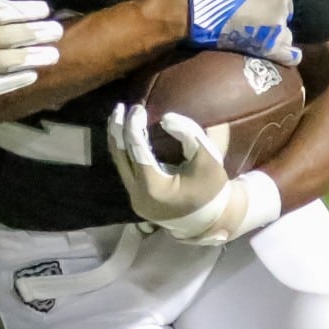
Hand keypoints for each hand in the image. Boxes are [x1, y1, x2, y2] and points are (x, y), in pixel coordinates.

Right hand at [0, 0, 62, 103]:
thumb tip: (13, 8)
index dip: (24, 12)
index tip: (45, 9)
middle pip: (6, 38)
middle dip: (35, 34)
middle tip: (57, 31)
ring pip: (2, 62)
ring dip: (30, 58)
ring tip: (52, 54)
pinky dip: (12, 81)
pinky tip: (30, 75)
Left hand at [107, 102, 279, 245]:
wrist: (209, 220)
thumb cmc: (210, 188)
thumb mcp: (207, 157)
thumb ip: (188, 133)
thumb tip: (165, 118)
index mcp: (154, 187)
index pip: (137, 150)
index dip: (134, 126)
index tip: (138, 108)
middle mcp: (138, 194)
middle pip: (120, 157)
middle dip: (117, 130)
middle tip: (119, 107)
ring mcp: (134, 199)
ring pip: (119, 164)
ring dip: (118, 139)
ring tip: (118, 117)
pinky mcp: (136, 198)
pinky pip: (125, 170)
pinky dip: (125, 151)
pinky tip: (126, 135)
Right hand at [180, 0, 298, 64]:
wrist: (200, 10)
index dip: (272, 2)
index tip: (260, 7)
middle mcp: (281, 4)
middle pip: (285, 15)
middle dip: (274, 19)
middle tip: (256, 23)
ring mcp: (278, 26)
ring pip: (286, 35)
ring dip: (276, 36)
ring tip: (260, 39)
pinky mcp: (270, 46)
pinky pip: (289, 55)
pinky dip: (289, 56)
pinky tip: (286, 56)